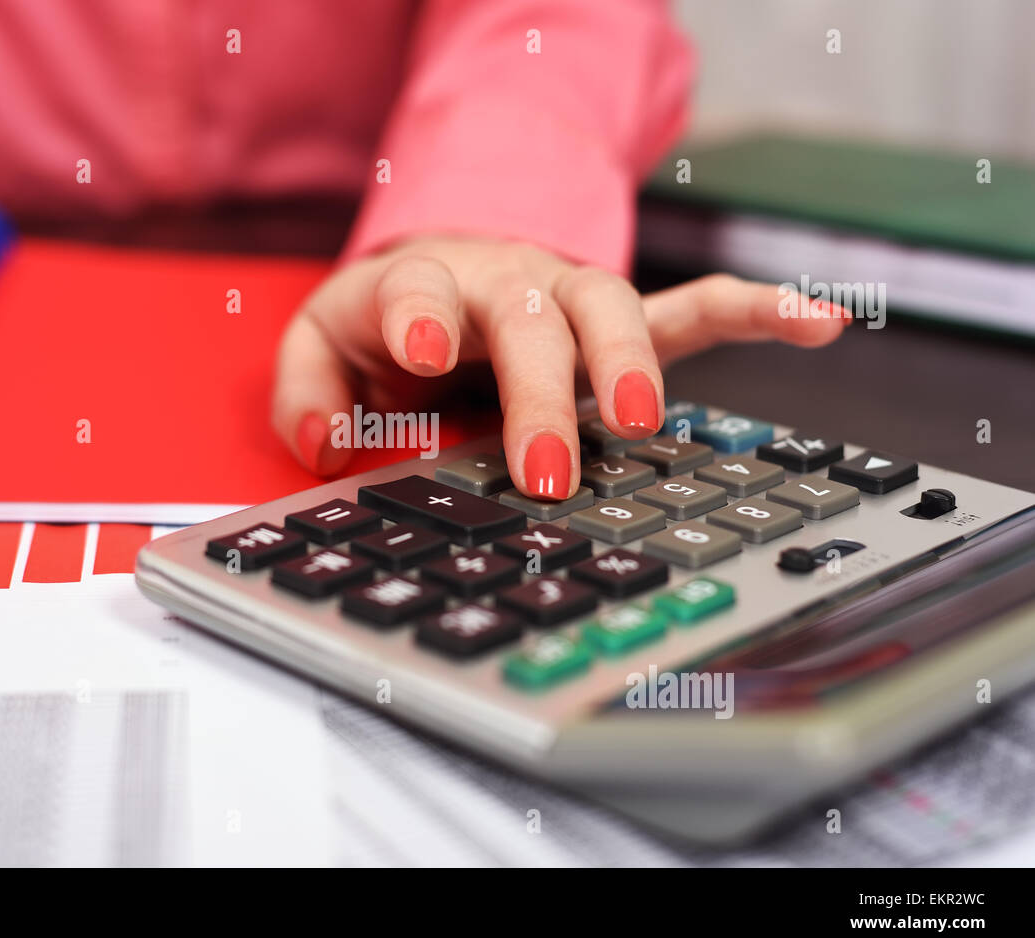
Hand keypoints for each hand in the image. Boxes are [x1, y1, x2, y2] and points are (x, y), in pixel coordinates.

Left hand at [271, 235, 847, 498]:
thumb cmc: (384, 322)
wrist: (441, 280)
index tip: (422, 355)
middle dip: (541, 392)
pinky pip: (693, 312)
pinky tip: (821, 321)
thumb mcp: (322, 347)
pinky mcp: (619, 323)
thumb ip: (306, 392)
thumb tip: (324, 446)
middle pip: (532, 319)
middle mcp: (508, 283)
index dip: (419, 317)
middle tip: (546, 467)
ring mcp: (570, 300)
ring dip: (630, 364)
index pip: (420, 291)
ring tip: (640, 421)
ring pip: (614, 313)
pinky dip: (755, 314)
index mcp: (426, 287)